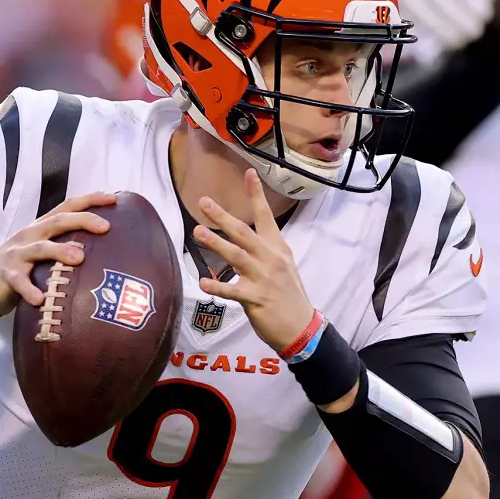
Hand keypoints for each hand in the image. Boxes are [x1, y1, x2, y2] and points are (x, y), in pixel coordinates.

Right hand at [0, 192, 115, 318]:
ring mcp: (17, 253)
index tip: (113, 198)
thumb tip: (104, 248)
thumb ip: (66, 246)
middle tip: (105, 227)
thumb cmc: (23, 267)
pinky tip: (39, 299)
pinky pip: (18, 281)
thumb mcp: (44, 250)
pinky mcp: (6, 275)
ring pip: (40, 248)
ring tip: (79, 257)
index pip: (68, 206)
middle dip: (82, 221)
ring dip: (60, 251)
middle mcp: (31, 235)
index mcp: (42, 227)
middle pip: (58, 221)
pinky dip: (29, 290)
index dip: (90, 200)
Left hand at [193, 169, 313, 351]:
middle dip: (223, 216)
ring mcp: (263, 277)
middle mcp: (270, 258)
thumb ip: (263, 249)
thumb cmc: (288, 294)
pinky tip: (202, 282)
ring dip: (216, 243)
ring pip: (236, 255)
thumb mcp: (282, 265)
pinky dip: (217, 286)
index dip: (256, 194)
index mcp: (277, 247)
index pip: (265, 216)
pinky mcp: (255, 298)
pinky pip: (232, 291)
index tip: (249, 173)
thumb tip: (243, 238)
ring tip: (198, 232)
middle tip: (205, 203)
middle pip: (244, 232)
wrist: (301, 325)